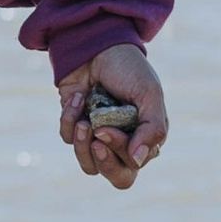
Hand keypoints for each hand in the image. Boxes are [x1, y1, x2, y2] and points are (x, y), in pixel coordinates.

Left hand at [55, 41, 167, 192]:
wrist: (98, 44)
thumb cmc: (129, 69)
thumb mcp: (149, 93)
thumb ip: (152, 127)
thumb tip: (138, 159)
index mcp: (147, 137)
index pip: (134, 164)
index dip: (119, 150)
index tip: (107, 127)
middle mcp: (124, 142)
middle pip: (116, 176)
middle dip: (102, 161)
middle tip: (95, 137)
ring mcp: (99, 136)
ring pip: (89, 165)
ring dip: (81, 145)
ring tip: (82, 121)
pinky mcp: (75, 125)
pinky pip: (68, 139)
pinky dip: (68, 119)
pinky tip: (77, 98)